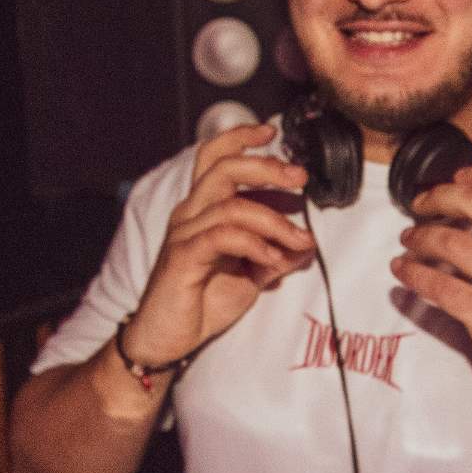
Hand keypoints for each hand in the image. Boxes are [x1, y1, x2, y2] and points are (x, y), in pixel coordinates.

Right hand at [124, 124, 313, 367]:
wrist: (165, 340)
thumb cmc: (200, 304)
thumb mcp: (248, 277)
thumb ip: (275, 257)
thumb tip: (306, 244)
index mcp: (201, 210)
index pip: (214, 158)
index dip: (240, 138)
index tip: (271, 132)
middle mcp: (189, 214)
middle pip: (223, 168)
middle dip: (266, 167)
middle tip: (299, 178)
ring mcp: (183, 234)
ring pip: (232, 205)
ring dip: (274, 221)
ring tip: (298, 241)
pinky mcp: (182, 257)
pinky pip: (223, 236)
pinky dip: (255, 243)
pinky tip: (273, 260)